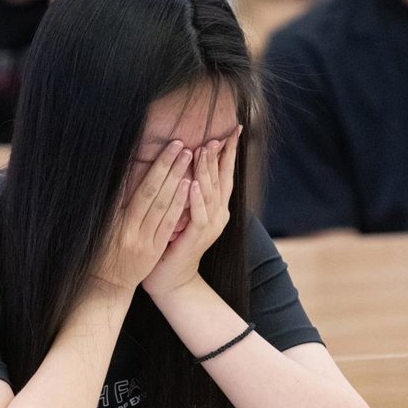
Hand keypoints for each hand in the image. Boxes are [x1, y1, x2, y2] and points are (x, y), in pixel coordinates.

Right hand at [90, 141, 192, 293]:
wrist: (105, 286)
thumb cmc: (101, 252)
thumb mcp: (101, 227)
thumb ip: (113, 203)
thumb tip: (127, 173)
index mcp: (113, 219)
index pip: (133, 187)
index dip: (150, 167)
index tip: (162, 148)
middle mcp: (127, 228)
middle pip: (150, 191)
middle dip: (166, 166)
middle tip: (180, 145)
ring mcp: (142, 240)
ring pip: (162, 205)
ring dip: (176, 180)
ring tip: (188, 158)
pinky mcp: (153, 249)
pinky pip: (168, 224)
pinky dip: (179, 204)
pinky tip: (188, 187)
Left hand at [142, 124, 241, 298]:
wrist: (172, 278)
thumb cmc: (174, 242)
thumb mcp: (183, 211)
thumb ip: (188, 189)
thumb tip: (186, 162)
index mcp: (217, 207)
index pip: (226, 173)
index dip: (230, 152)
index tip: (235, 129)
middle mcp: (218, 214)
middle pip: (222, 179)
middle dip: (221, 155)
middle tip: (219, 133)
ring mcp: (210, 226)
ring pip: (211, 192)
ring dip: (207, 170)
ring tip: (204, 149)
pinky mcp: (197, 237)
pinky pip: (198, 214)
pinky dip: (196, 198)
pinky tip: (192, 182)